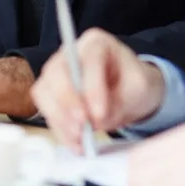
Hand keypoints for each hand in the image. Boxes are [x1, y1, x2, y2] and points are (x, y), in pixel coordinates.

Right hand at [31, 28, 164, 151]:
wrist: (128, 90)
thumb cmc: (133, 83)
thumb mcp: (138, 89)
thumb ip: (120, 102)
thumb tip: (96, 121)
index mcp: (97, 43)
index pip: (89, 60)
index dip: (92, 88)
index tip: (100, 114)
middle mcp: (71, 52)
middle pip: (57, 71)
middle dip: (68, 102)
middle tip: (82, 127)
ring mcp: (57, 71)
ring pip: (45, 91)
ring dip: (60, 118)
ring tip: (79, 139)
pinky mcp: (51, 92)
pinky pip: (46, 109)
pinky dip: (59, 128)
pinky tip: (74, 142)